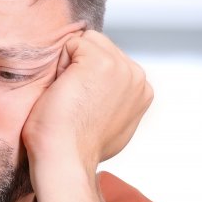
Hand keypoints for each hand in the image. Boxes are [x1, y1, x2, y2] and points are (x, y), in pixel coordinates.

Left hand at [22, 30, 152, 171]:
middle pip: (98, 47)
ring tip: (70, 96)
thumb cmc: (75, 147)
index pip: (109, 60)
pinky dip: (60, 64)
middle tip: (74, 101)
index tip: (83, 106)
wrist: (65, 158)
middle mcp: (137, 76)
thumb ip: (115, 100)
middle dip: (80, 67)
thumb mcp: (108, 123)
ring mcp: (122, 67)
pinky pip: (71, 43)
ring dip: (70, 65)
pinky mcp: (101, 61)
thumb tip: (105, 93)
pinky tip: (64, 90)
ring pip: (86, 43)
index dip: (86, 77)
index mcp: (142, 90)